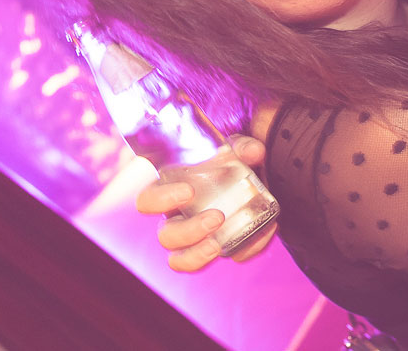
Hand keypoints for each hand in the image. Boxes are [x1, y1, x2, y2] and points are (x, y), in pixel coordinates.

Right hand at [134, 135, 276, 271]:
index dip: (160, 200)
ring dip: (197, 255)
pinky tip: (261, 235)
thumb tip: (254, 152)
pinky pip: (230, 256)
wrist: (257, 177)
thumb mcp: (235, 150)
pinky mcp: (225, 247)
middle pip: (166, 236)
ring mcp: (199, 239)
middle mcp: (179, 219)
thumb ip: (243, 147)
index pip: (147, 200)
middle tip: (216, 217)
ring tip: (218, 244)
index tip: (188, 191)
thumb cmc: (231, 163)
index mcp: (171, 192)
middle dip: (189, 231)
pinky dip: (245, 250)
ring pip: (181, 260)